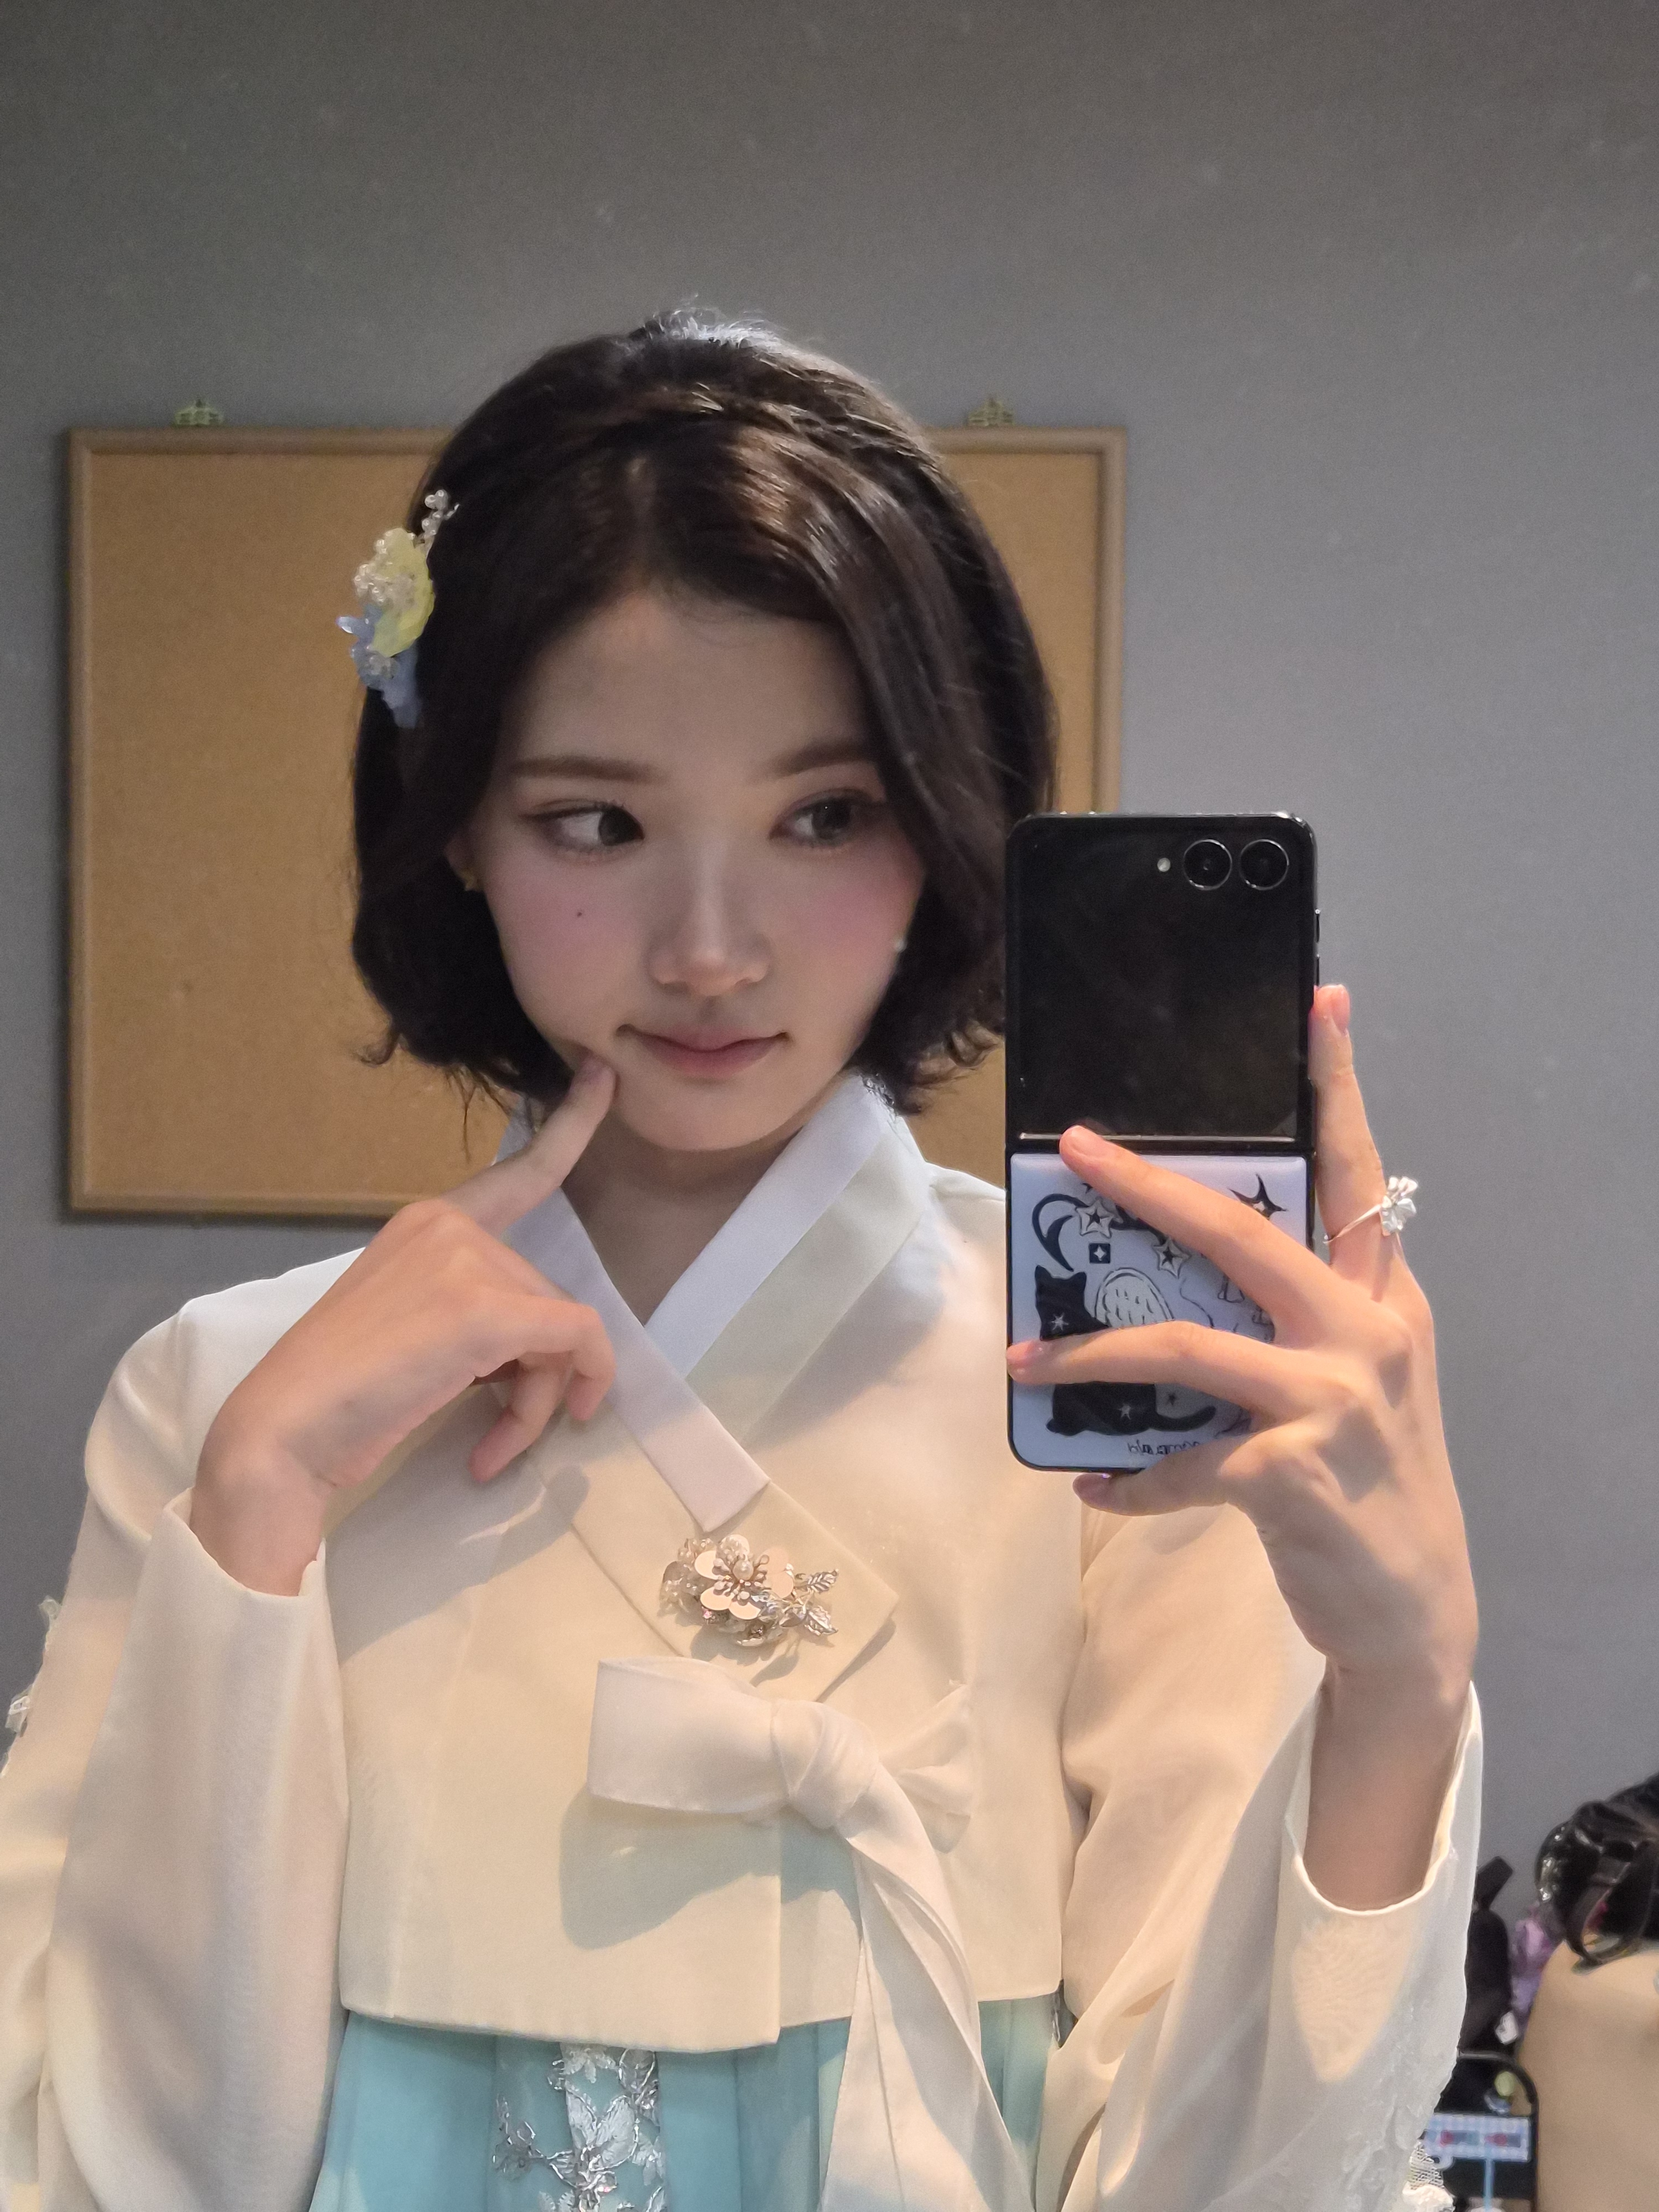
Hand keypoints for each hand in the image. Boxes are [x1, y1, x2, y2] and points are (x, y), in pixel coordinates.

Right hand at [191, 1057, 618, 1593]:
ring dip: (536, 1401)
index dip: (571, 1124)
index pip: (517, 1172)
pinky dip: (569, 1388)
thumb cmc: (339, 1394)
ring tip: (491, 1446)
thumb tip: (541, 1353)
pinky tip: (497, 1449)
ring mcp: (465, 1262)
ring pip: (561, 1330)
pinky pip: (575, 1342)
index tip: (605, 1075)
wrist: (282, 1433)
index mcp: (427, 1222)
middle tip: (497, 1434)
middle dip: (537, 1373)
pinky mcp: (484, 1310)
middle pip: (545, 1296)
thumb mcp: (412, 1327)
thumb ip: (471, 1312)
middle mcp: (447, 1226)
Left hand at [1006, 986, 1476, 1901]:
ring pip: (1187, 1346)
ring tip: (1029, 1365)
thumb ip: (1295, 1323)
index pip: (1355, 1173)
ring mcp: (1331, 1402)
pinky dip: (1128, 1480)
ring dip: (1094, 1355)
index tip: (1319, 999)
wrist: (1416, 1613)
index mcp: (1382, 1299)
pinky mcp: (1292, 1475)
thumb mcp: (1357, 1384)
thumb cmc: (1370, 1485)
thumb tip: (1184, 1280)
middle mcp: (1364, 1334)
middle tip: (1078, 1148)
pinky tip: (1097, 1491)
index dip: (1335, 1085)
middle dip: (1150, 1187)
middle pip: (1243, 1234)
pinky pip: (1180, 1461)